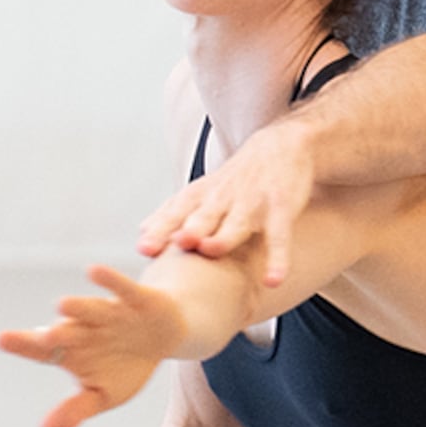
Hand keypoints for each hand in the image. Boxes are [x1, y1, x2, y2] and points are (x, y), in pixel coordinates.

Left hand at [0, 266, 184, 426]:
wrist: (165, 338)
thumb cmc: (125, 368)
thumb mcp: (103, 395)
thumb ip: (75, 411)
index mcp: (71, 351)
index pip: (42, 350)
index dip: (23, 344)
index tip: (1, 339)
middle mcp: (85, 328)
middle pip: (67, 330)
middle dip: (57, 333)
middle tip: (44, 337)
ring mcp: (110, 313)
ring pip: (91, 310)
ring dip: (79, 308)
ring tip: (63, 306)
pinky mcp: (136, 300)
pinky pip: (122, 289)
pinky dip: (110, 281)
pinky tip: (93, 272)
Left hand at [137, 128, 310, 289]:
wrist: (282, 145)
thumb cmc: (236, 178)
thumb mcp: (203, 190)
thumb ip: (173, 212)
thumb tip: (142, 231)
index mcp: (201, 196)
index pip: (176, 212)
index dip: (161, 230)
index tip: (144, 249)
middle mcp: (223, 199)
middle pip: (203, 216)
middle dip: (190, 229)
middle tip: (178, 242)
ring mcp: (253, 204)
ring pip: (237, 223)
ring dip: (224, 237)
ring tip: (212, 249)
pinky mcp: (281, 209)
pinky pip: (279, 237)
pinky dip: (278, 259)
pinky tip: (273, 281)